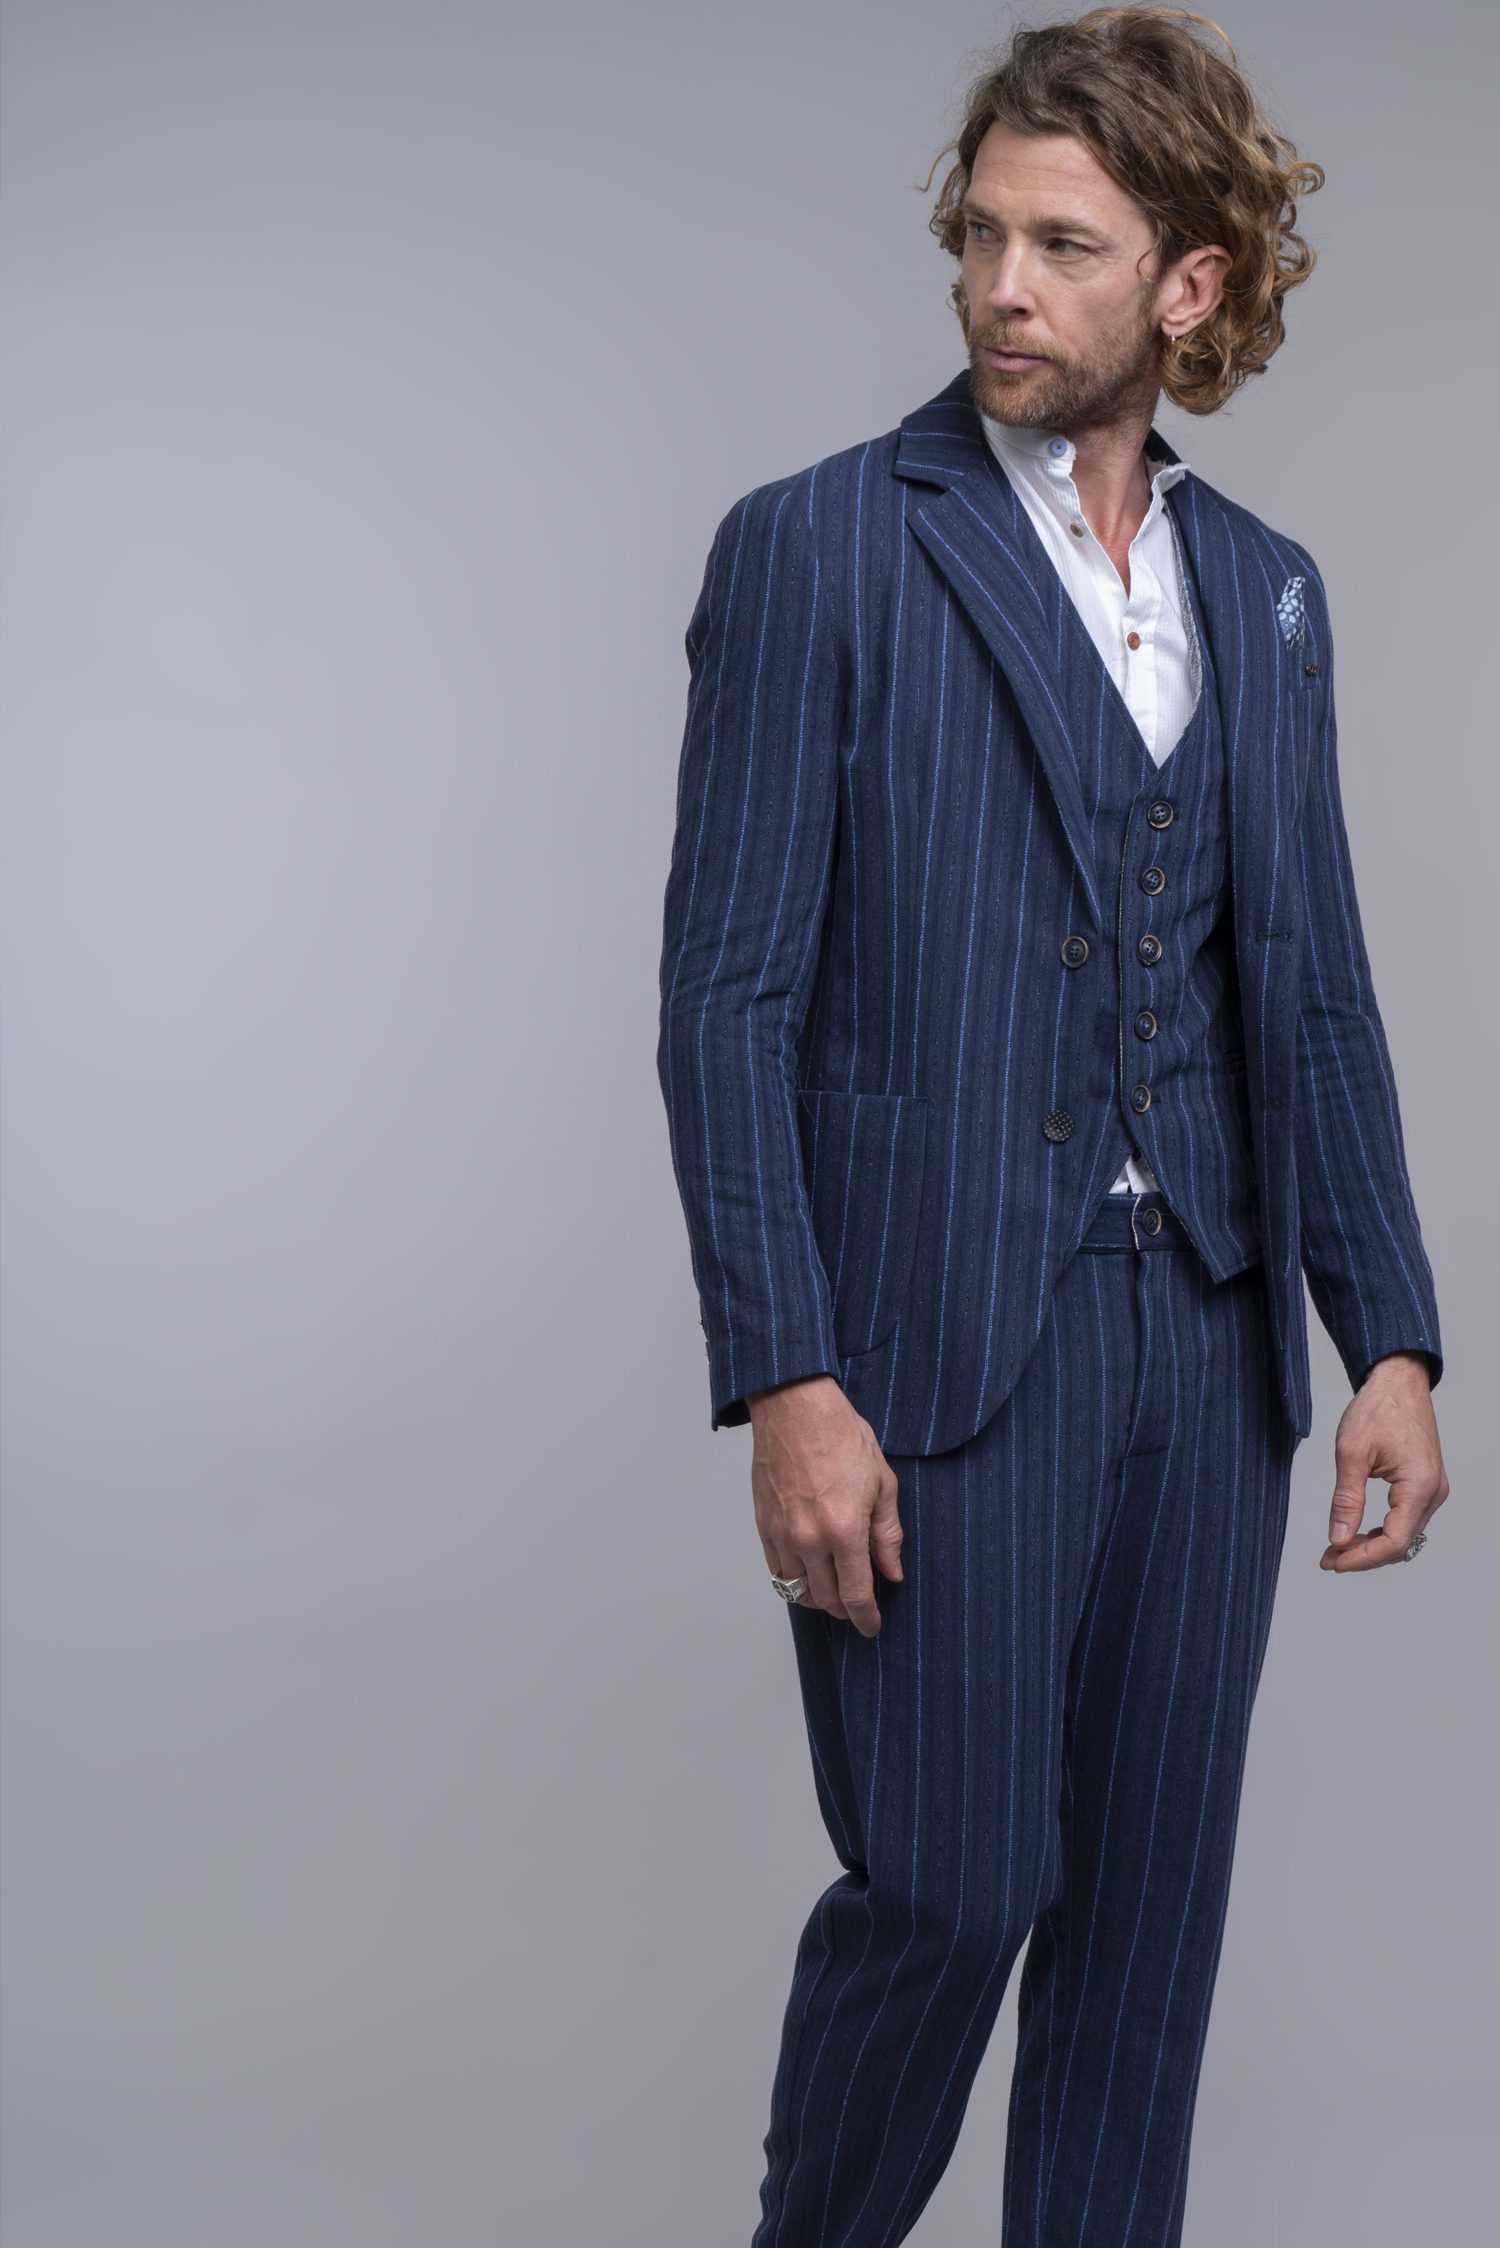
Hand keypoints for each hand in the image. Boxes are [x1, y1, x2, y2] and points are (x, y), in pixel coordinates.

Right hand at [745, 1375, 902, 1634]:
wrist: (794, 1407)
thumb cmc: (839, 1435)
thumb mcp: (881, 1482)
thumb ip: (888, 1533)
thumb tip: (892, 1570)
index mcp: (843, 1529)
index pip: (855, 1594)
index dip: (866, 1617)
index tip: (871, 1626)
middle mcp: (809, 1539)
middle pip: (826, 1600)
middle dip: (845, 1608)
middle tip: (859, 1601)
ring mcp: (782, 1534)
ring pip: (798, 1591)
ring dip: (819, 1597)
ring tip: (834, 1587)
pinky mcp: (764, 1525)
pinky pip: (777, 1571)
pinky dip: (795, 1579)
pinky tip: (809, 1570)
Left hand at [1320, 1351, 1448, 1571]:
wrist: (1398, 1381)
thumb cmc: (1378, 1408)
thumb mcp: (1351, 1453)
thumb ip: (1346, 1500)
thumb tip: (1338, 1538)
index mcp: (1419, 1486)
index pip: (1394, 1542)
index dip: (1361, 1558)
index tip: (1332, 1560)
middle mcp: (1434, 1492)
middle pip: (1401, 1544)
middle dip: (1363, 1556)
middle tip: (1328, 1558)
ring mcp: (1433, 1489)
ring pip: (1405, 1535)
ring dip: (1373, 1545)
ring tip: (1337, 1547)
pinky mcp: (1426, 1484)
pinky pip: (1407, 1519)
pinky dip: (1383, 1530)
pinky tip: (1358, 1531)